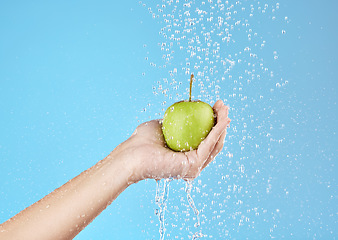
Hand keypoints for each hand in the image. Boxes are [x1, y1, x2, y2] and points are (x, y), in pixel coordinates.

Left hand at [116, 100, 230, 182]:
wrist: (131, 154)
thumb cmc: (141, 140)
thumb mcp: (162, 125)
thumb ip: (175, 119)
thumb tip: (187, 106)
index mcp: (185, 156)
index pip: (204, 140)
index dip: (212, 123)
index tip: (215, 107)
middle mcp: (191, 164)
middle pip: (213, 142)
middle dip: (221, 122)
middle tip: (223, 106)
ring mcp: (193, 167)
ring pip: (214, 144)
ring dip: (222, 125)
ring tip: (226, 109)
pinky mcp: (193, 166)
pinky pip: (209, 145)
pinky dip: (217, 131)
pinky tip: (222, 119)